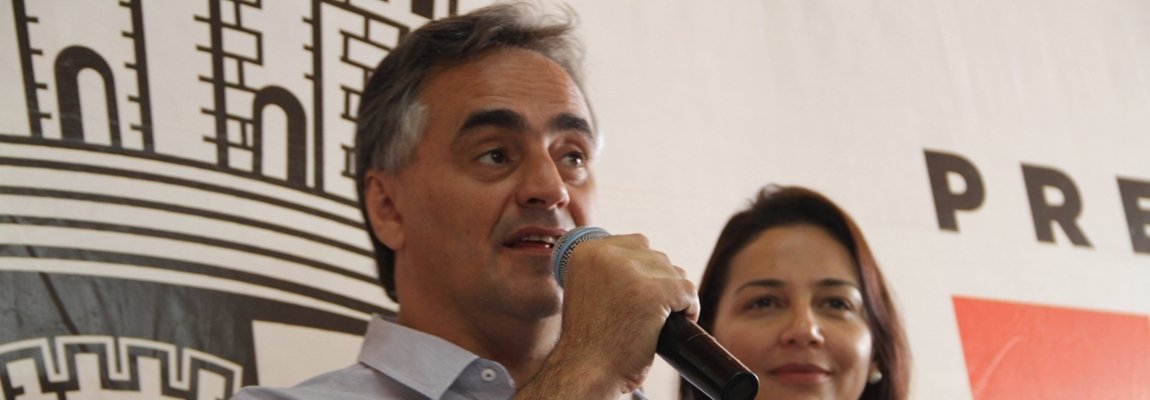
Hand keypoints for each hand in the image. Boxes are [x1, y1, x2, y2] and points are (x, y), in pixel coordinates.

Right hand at [518, 233, 698, 398]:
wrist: (586, 370)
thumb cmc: (590, 340)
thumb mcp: (588, 289)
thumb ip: (609, 270)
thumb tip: (650, 257)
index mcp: (586, 251)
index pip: (635, 244)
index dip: (644, 270)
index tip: (641, 294)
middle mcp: (605, 254)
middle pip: (656, 256)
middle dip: (660, 282)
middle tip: (652, 311)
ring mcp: (630, 271)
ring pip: (673, 272)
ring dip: (673, 295)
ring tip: (661, 319)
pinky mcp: (653, 291)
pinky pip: (687, 290)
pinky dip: (689, 307)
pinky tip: (677, 322)